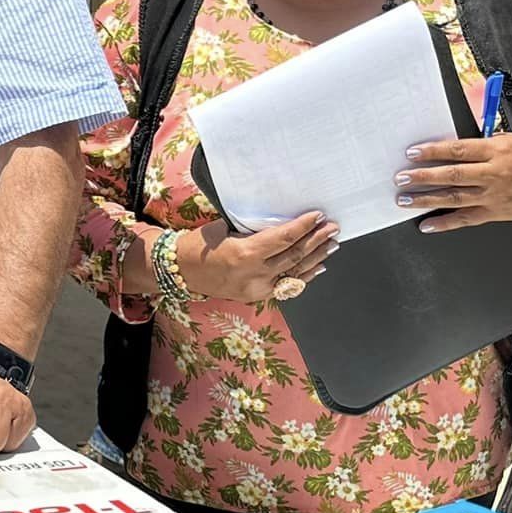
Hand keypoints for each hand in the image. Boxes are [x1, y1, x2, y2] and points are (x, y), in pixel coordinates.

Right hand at [175, 211, 336, 304]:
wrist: (179, 271)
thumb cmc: (197, 245)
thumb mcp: (223, 228)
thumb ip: (251, 230)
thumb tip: (277, 224)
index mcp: (245, 254)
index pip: (284, 239)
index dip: (304, 227)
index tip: (317, 216)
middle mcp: (255, 274)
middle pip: (294, 256)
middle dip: (316, 240)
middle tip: (332, 228)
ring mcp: (257, 288)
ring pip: (295, 272)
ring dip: (316, 257)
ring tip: (331, 244)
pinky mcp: (255, 296)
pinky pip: (286, 286)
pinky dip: (304, 276)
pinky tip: (317, 266)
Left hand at [398, 136, 511, 232]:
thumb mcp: (510, 140)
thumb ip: (481, 143)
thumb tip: (452, 145)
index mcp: (496, 151)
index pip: (458, 150)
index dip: (432, 152)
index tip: (412, 153)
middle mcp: (493, 174)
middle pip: (452, 175)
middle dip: (423, 177)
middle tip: (401, 177)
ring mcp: (493, 196)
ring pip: (454, 198)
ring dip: (426, 199)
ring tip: (404, 199)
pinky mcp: (495, 213)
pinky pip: (466, 220)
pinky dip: (445, 223)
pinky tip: (427, 225)